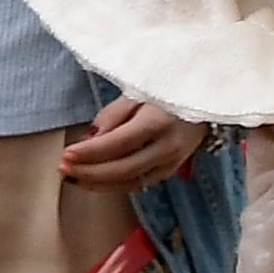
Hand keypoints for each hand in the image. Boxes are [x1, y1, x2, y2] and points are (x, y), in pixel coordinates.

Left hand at [61, 97, 206, 192]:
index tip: (65, 154)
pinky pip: (139, 183)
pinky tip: (95, 180)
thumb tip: (90, 139)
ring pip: (130, 183)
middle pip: (123, 169)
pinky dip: (114, 185)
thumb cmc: (170, 87)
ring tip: (73, 178)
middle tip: (63, 169)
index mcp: (159, 122)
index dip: (90, 153)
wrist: (209, 96)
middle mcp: (168, 147)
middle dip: (89, 172)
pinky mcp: (171, 170)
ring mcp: (173, 162)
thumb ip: (114, 115)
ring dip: (98, 183)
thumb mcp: (140, 90)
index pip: (118, 144)